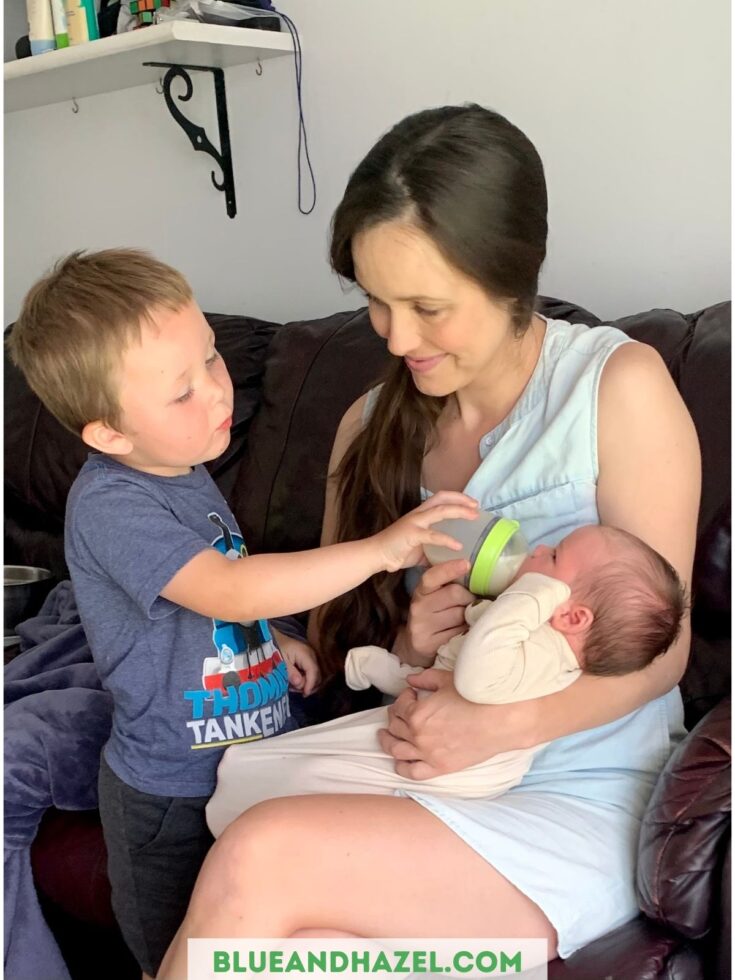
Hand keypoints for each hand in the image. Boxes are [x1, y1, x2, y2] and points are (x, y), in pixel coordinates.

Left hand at [272, 629, 320, 695]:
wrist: (275, 638)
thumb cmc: (276, 648)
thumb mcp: (281, 661)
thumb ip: (290, 673)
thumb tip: (300, 684)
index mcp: (306, 654)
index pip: (313, 671)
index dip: (310, 684)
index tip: (304, 695)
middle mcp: (312, 655)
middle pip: (317, 675)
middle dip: (308, 686)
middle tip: (295, 690)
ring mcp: (312, 657)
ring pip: (315, 675)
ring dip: (306, 684)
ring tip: (292, 686)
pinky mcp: (309, 660)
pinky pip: (311, 673)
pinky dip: (305, 679)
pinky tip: (295, 681)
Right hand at [373, 492, 478, 572]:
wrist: (376, 555)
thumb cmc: (397, 550)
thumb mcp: (420, 548)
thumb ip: (434, 549)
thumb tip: (450, 558)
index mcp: (420, 514)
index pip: (440, 497)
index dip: (457, 497)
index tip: (473, 504)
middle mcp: (418, 514)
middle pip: (442, 498)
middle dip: (461, 499)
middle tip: (476, 506)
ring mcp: (414, 522)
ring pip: (440, 511)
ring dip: (459, 512)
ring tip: (473, 517)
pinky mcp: (411, 535)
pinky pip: (432, 535)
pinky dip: (447, 540)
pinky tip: (458, 546)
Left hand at [377, 669, 538, 779]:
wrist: (499, 720)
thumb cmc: (475, 697)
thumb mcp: (447, 680)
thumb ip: (425, 679)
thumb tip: (410, 679)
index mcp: (417, 713)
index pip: (399, 706)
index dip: (403, 698)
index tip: (411, 694)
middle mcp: (418, 736)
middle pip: (395, 727)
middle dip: (394, 716)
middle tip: (399, 712)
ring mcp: (428, 754)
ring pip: (397, 751)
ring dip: (387, 742)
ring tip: (386, 736)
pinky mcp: (440, 768)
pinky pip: (413, 773)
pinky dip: (401, 768)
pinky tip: (399, 761)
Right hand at [404, 559, 474, 662]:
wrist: (417, 644)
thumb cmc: (434, 614)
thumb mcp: (435, 595)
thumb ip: (449, 583)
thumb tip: (475, 571)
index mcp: (421, 591)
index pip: (432, 577)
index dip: (449, 569)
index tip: (466, 564)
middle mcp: (419, 607)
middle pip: (455, 594)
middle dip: (468, 597)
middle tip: (469, 602)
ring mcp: (422, 627)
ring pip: (460, 615)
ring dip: (468, 615)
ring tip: (464, 618)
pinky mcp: (429, 645)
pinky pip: (460, 633)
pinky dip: (466, 631)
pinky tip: (462, 632)